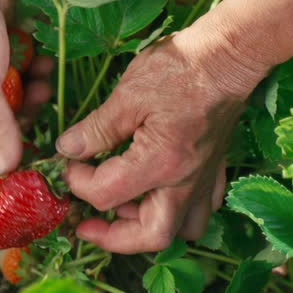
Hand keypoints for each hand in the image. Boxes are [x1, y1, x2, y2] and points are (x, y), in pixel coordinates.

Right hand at [0, 0, 51, 219]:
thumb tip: (6, 171)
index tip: (8, 216)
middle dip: (19, 153)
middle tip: (48, 163)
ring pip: (15, 118)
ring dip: (34, 111)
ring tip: (42, 92)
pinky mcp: (7, 67)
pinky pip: (27, 89)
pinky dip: (39, 84)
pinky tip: (43, 68)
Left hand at [56, 27, 270, 253]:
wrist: (226, 56)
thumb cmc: (178, 69)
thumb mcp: (127, 95)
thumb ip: (95, 129)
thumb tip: (66, 149)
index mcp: (160, 163)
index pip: (106, 194)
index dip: (77, 183)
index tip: (68, 163)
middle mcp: (185, 182)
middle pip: (151, 236)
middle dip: (112, 237)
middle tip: (85, 223)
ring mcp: (204, 180)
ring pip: (181, 230)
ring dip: (145, 226)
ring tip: (120, 205)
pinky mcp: (213, 171)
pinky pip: (199, 210)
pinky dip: (174, 212)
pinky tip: (154, 193)